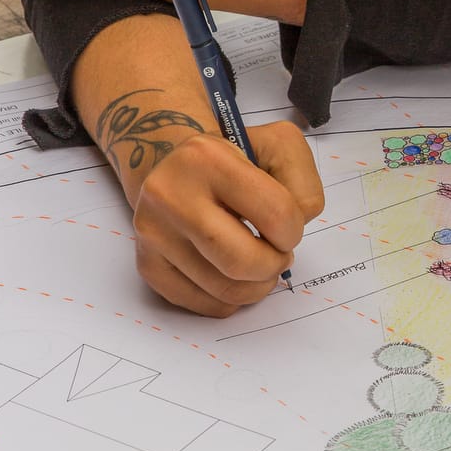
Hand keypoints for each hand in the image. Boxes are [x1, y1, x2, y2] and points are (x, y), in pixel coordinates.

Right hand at [132, 121, 324, 316]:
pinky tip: (234, 275)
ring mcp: (153, 232)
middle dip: (274, 265)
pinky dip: (231, 299)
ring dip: (257, 286)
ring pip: (224, 290)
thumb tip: (290, 234)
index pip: (275, 214)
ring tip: (260, 264)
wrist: (180, 164)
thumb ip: (303, 185)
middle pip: (243, 262)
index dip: (293, 230)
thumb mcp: (279, 146)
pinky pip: (202, 304)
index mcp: (207, 158)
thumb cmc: (236, 159)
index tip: (287, 227)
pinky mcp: (147, 263)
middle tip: (277, 253)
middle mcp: (170, 194)